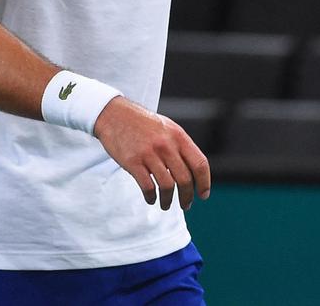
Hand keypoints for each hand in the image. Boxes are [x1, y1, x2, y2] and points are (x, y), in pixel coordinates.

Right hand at [94, 96, 211, 210]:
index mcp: (179, 136)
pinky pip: (147, 186)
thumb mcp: (168, 128)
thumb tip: (194, 170)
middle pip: (185, 178)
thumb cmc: (143, 123)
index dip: (204, 182)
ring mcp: (149, 153)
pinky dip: (151, 197)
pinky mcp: (133, 162)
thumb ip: (181, 146)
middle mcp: (167, 145)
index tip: (203, 195)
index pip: (199, 164)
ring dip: (168, 200)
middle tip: (186, 205)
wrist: (115, 114)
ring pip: (167, 185)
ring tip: (166, 205)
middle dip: (187, 196)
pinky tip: (151, 199)